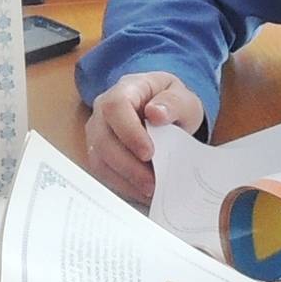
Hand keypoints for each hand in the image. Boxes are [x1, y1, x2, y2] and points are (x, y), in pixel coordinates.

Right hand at [84, 71, 203, 203]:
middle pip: (102, 138)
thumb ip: (173, 103)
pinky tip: (143, 192)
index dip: (128, 132)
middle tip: (153, 181)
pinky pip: (103, 173)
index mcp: (125, 89)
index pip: (115, 107)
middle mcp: (103, 110)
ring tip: (150, 189)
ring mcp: (98, 133)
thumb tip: (156, 113)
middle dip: (127, 164)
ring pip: (99, 159)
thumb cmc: (170, 103)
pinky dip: (123, 185)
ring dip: (124, 178)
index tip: (149, 153)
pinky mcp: (99, 153)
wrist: (163, 112)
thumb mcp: (183, 98)